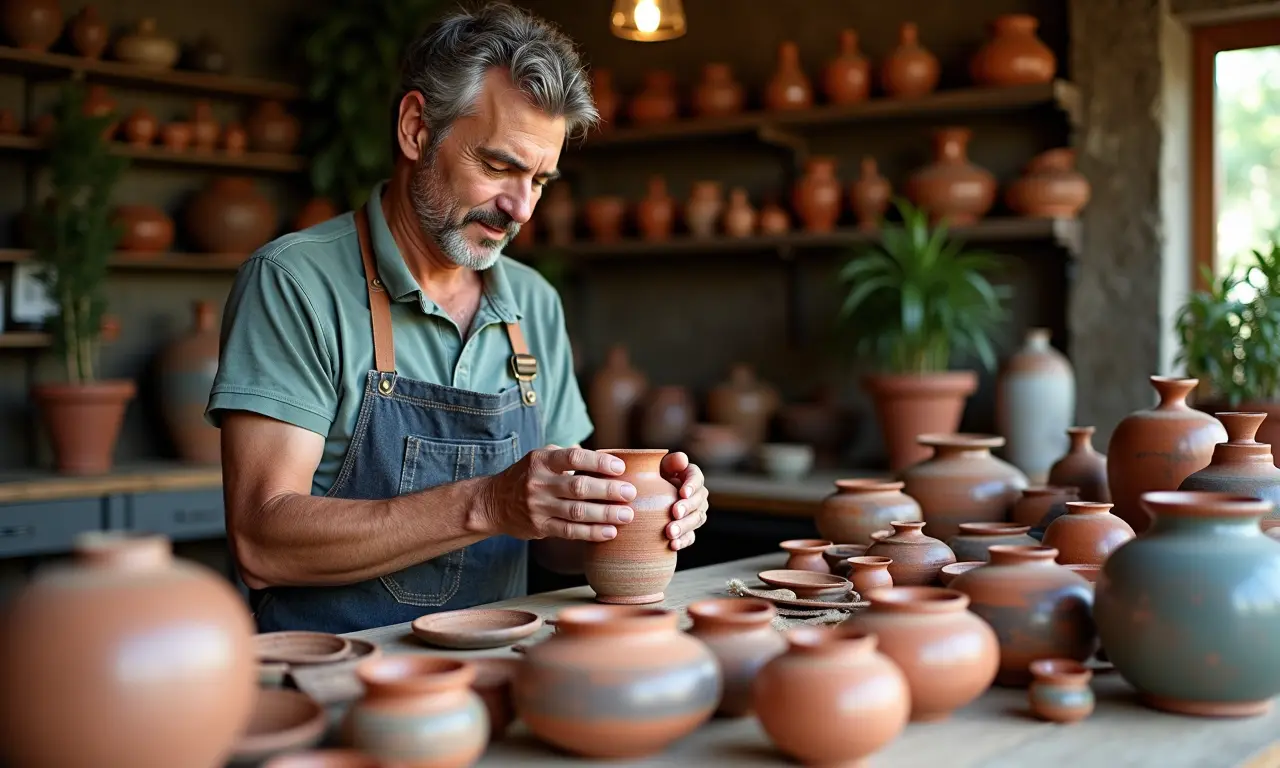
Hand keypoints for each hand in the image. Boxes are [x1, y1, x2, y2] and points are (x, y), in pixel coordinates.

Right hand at [479, 446, 635, 541]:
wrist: (493, 502)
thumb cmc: (527, 476)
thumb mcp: (541, 458)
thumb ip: (569, 456)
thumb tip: (605, 457)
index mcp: (542, 461)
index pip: (574, 457)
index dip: (599, 462)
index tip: (620, 467)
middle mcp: (539, 483)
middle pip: (579, 486)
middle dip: (608, 490)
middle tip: (630, 493)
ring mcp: (538, 506)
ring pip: (577, 512)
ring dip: (605, 514)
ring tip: (626, 515)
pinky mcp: (540, 527)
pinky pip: (569, 531)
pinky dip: (592, 532)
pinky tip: (610, 532)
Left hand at [660, 451, 708, 550]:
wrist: (644, 500)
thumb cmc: (650, 478)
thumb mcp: (657, 467)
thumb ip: (670, 463)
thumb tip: (682, 460)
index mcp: (690, 476)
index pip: (697, 478)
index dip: (692, 486)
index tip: (682, 493)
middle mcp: (697, 495)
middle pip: (699, 501)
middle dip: (687, 508)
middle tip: (675, 513)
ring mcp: (695, 513)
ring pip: (696, 520)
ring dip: (684, 527)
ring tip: (670, 533)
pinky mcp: (688, 530)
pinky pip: (690, 537)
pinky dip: (682, 541)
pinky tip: (673, 545)